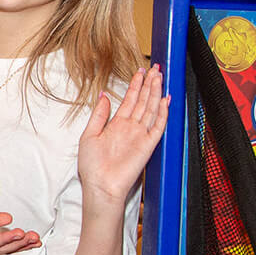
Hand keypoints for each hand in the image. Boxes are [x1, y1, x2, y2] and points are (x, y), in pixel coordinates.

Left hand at [78, 64, 166, 203]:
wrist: (101, 186)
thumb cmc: (92, 166)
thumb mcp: (89, 135)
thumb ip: (99, 115)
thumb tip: (103, 95)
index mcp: (116, 124)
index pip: (129, 100)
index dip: (135, 85)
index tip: (140, 71)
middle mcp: (130, 128)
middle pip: (143, 101)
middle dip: (149, 84)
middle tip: (155, 68)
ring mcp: (140, 135)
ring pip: (151, 109)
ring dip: (156, 92)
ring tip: (160, 77)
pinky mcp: (148, 145)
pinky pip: (158, 126)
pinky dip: (163, 113)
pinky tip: (166, 100)